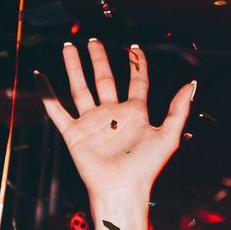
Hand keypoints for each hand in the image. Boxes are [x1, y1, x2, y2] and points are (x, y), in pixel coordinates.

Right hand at [39, 40, 194, 206]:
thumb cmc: (146, 168)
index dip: (136, 64)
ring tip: (68, 46)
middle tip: (93, 40)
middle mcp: (112, 114)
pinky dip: (47, 94)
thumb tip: (190, 84)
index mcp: (135, 113)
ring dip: (74, 67)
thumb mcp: (168, 136)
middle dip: (98, 59)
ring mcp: (92, 123)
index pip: (137, 82)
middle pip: (104, 79)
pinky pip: (57, 110)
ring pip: (80, 88)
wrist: (121, 189)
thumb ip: (178, 110)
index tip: (134, 47)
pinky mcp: (74, 133)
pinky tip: (40, 76)